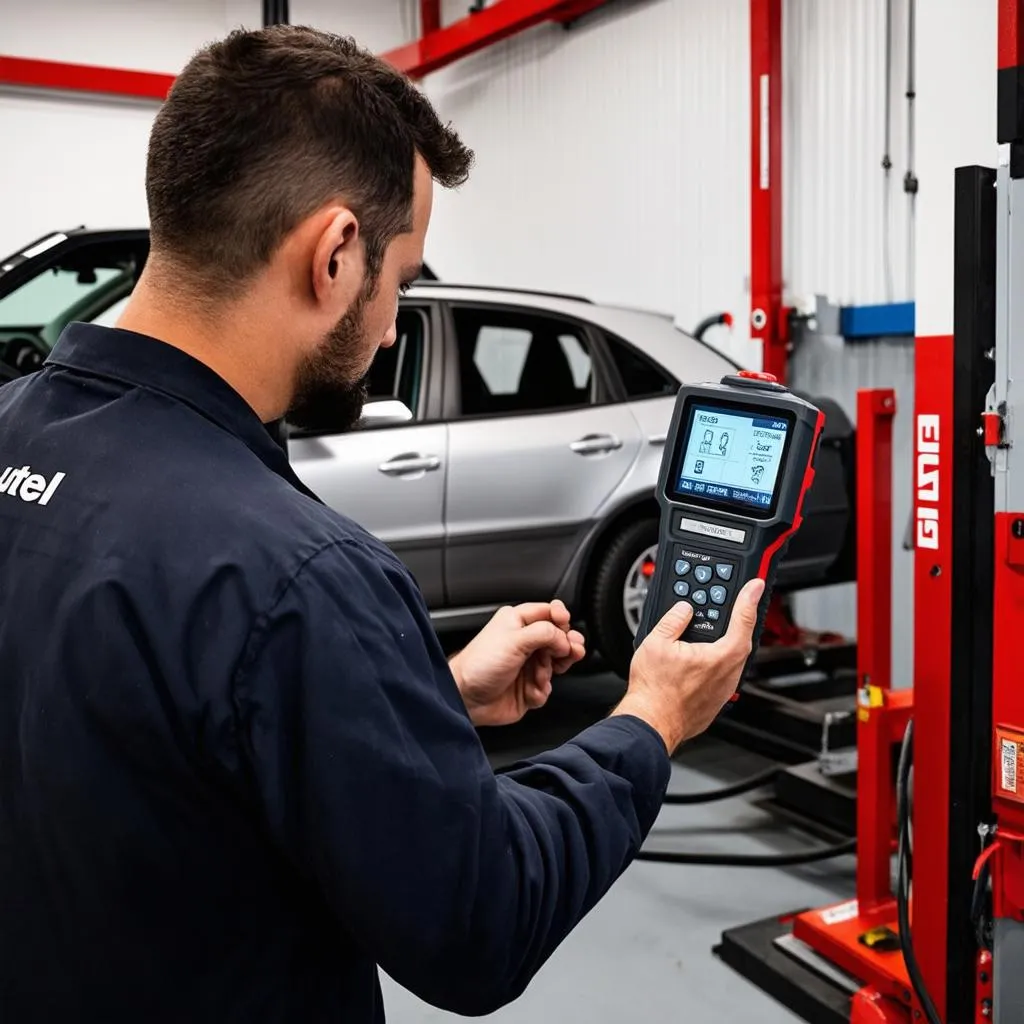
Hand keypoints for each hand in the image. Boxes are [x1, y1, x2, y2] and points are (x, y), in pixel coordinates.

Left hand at [450, 601, 585, 727]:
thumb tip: (564, 637)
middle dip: (567, 646)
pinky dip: (541, 690)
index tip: (565, 624)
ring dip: (551, 670)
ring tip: (542, 674)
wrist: (466, 699)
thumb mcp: (514, 640)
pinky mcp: (528, 687)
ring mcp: (527, 665)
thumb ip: (544, 633)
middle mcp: (524, 642)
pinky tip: (530, 690)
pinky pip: (546, 687)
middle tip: (571, 651)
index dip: (560, 617)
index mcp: (517, 622)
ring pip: (556, 664)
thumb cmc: (479, 666)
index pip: (548, 613)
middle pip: (558, 639)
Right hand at [611, 579, 763, 753]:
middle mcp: (728, 675)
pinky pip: (723, 675)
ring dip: (727, 642)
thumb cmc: (654, 691)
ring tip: (712, 631)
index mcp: (720, 657)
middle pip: (742, 640)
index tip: (756, 586)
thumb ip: (673, 620)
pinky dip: (717, 661)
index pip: (743, 621)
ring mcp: (724, 690)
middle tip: (734, 605)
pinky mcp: (716, 702)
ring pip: (733, 659)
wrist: (651, 723)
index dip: (749, 599)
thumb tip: (683, 609)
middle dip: (738, 621)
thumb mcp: (656, 643)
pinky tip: (701, 658)